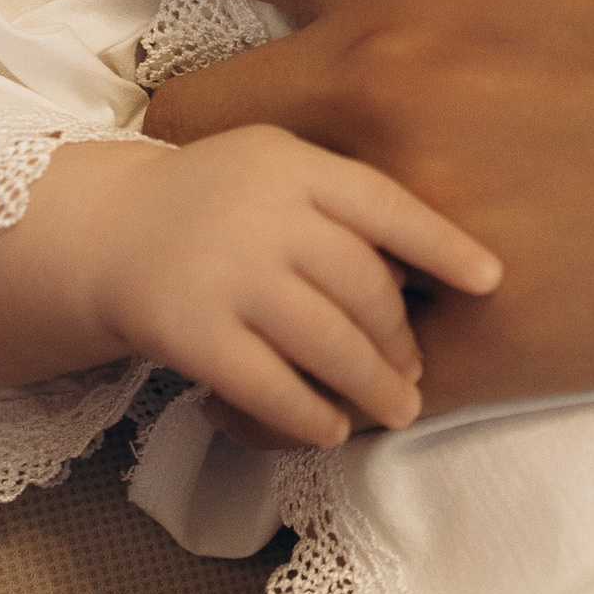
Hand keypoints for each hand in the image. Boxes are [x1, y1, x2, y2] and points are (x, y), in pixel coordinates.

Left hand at [0, 0, 593, 593]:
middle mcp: (380, 66)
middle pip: (177, 114)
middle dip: (189, 121)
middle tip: (264, 134)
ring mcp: (422, 207)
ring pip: (253, 240)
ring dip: (265, 234)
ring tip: (334, 238)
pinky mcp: (482, 333)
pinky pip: (352, 359)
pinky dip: (355, 352)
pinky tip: (410, 338)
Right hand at [120, 129, 500, 444]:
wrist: (102, 230)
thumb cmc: (215, 204)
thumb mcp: (276, 167)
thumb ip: (341, 202)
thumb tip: (427, 275)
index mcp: (292, 165)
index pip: (384, 204)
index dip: (443, 246)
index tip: (491, 281)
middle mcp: (261, 214)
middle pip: (362, 286)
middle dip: (400, 338)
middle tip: (414, 371)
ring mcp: (223, 274)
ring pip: (326, 342)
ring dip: (373, 386)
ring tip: (398, 409)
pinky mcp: (189, 332)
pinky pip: (268, 386)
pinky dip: (309, 414)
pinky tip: (330, 429)